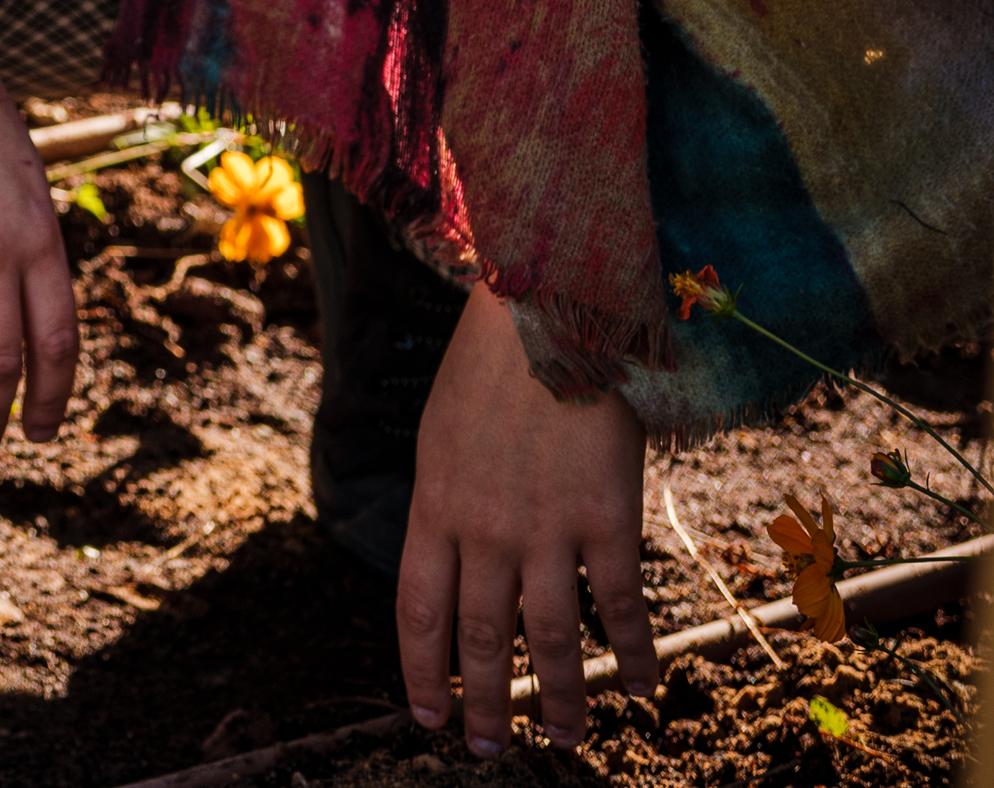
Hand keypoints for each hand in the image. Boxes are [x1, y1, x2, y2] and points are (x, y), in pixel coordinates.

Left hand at [396, 285, 651, 752]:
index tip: (426, 714)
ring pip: (550, 639)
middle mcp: (485, 529)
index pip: (418, 612)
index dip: (422, 671)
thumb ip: (445, 505)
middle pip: (480, 638)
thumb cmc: (488, 372)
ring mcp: (546, 528)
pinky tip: (641, 687)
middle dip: (484, 703)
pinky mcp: (607, 519)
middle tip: (489, 748)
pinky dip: (633, 653)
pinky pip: (620, 605)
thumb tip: (450, 563)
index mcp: (436, 506)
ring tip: (565, 738)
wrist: (544, 315)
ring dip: (557, 698)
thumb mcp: (440, 438)